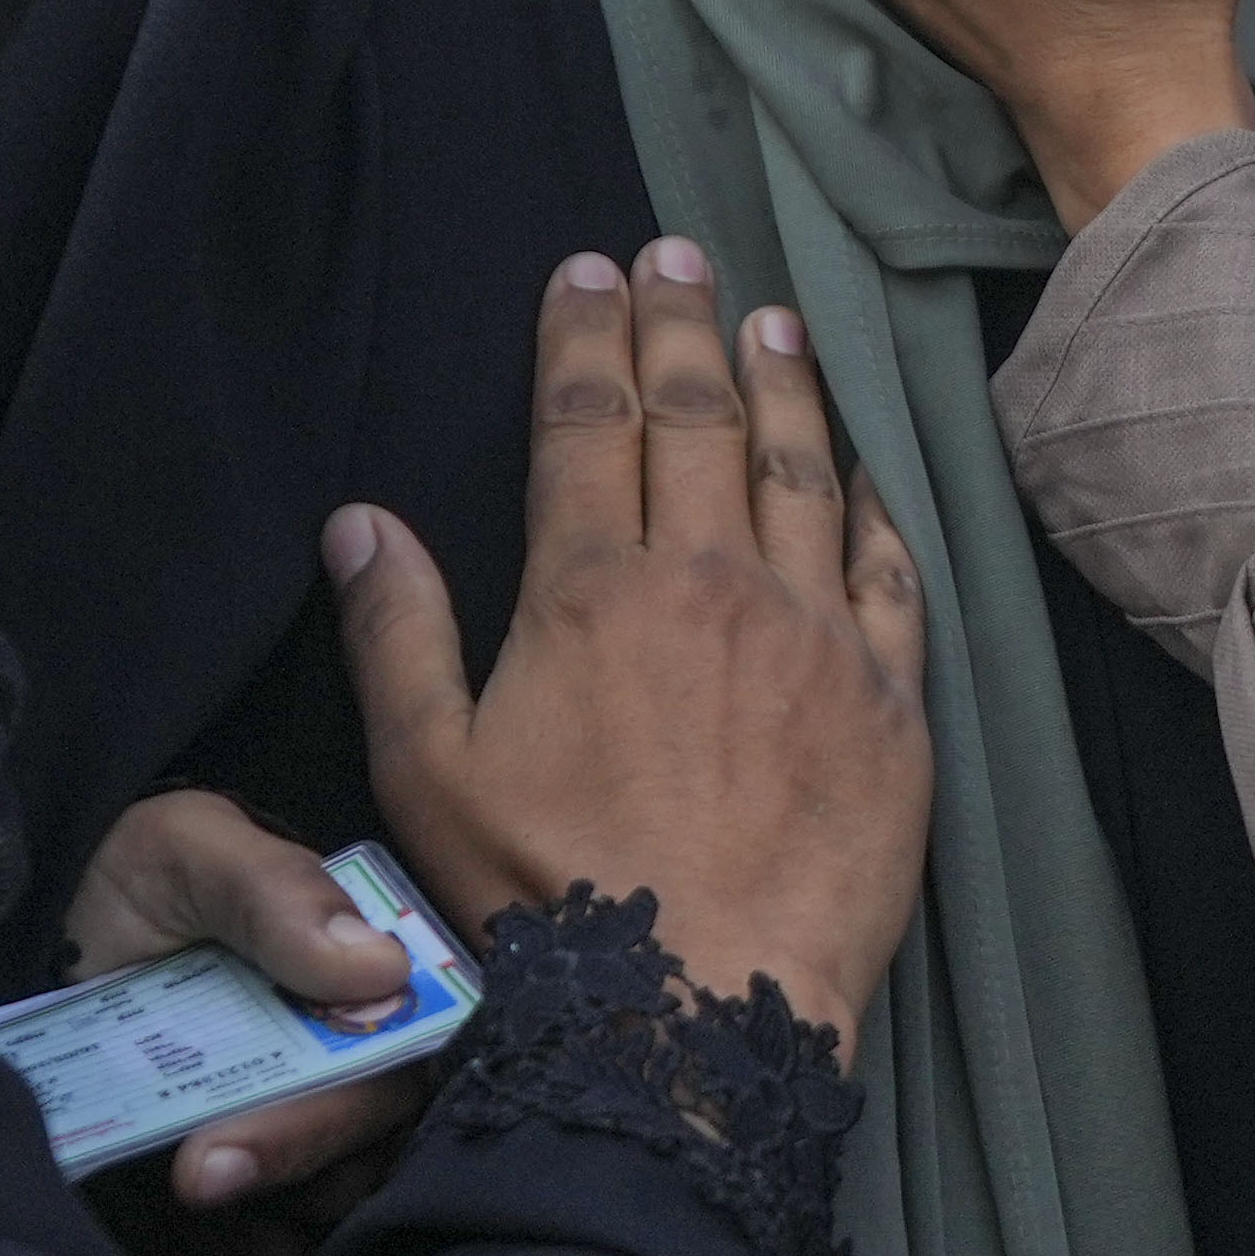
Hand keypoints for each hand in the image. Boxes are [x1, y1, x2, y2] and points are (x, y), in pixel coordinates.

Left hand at [56, 783, 449, 1219]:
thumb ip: (278, 893)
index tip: (248, 1132)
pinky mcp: (246, 1199)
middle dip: (290, 1163)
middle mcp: (351, 1072)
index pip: (407, 1063)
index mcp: (367, 991)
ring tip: (184, 1212)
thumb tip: (378, 969)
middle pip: (374, 1147)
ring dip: (272, 1228)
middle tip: (193, 1174)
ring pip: (336, 1211)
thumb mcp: (195, 848)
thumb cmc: (138, 878)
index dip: (350, 1108)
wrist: (34, 936)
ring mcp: (300, 1138)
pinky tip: (181, 1248)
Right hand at [328, 242, 932, 1040]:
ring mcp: (813, 635)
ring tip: (774, 318)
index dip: (587, 331)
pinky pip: (892, 571)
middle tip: (680, 251)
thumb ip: (397, 635)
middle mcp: (711, 584)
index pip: (589, 418)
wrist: (697, 1003)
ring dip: (786, 381)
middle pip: (699, 415)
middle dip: (684, 319)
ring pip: (805, 469)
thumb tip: (361, 524)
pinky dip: (877, 504)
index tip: (588, 270)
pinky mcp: (889, 700)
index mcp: (591, 590)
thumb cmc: (547, 900)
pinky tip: (866, 466)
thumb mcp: (426, 774)